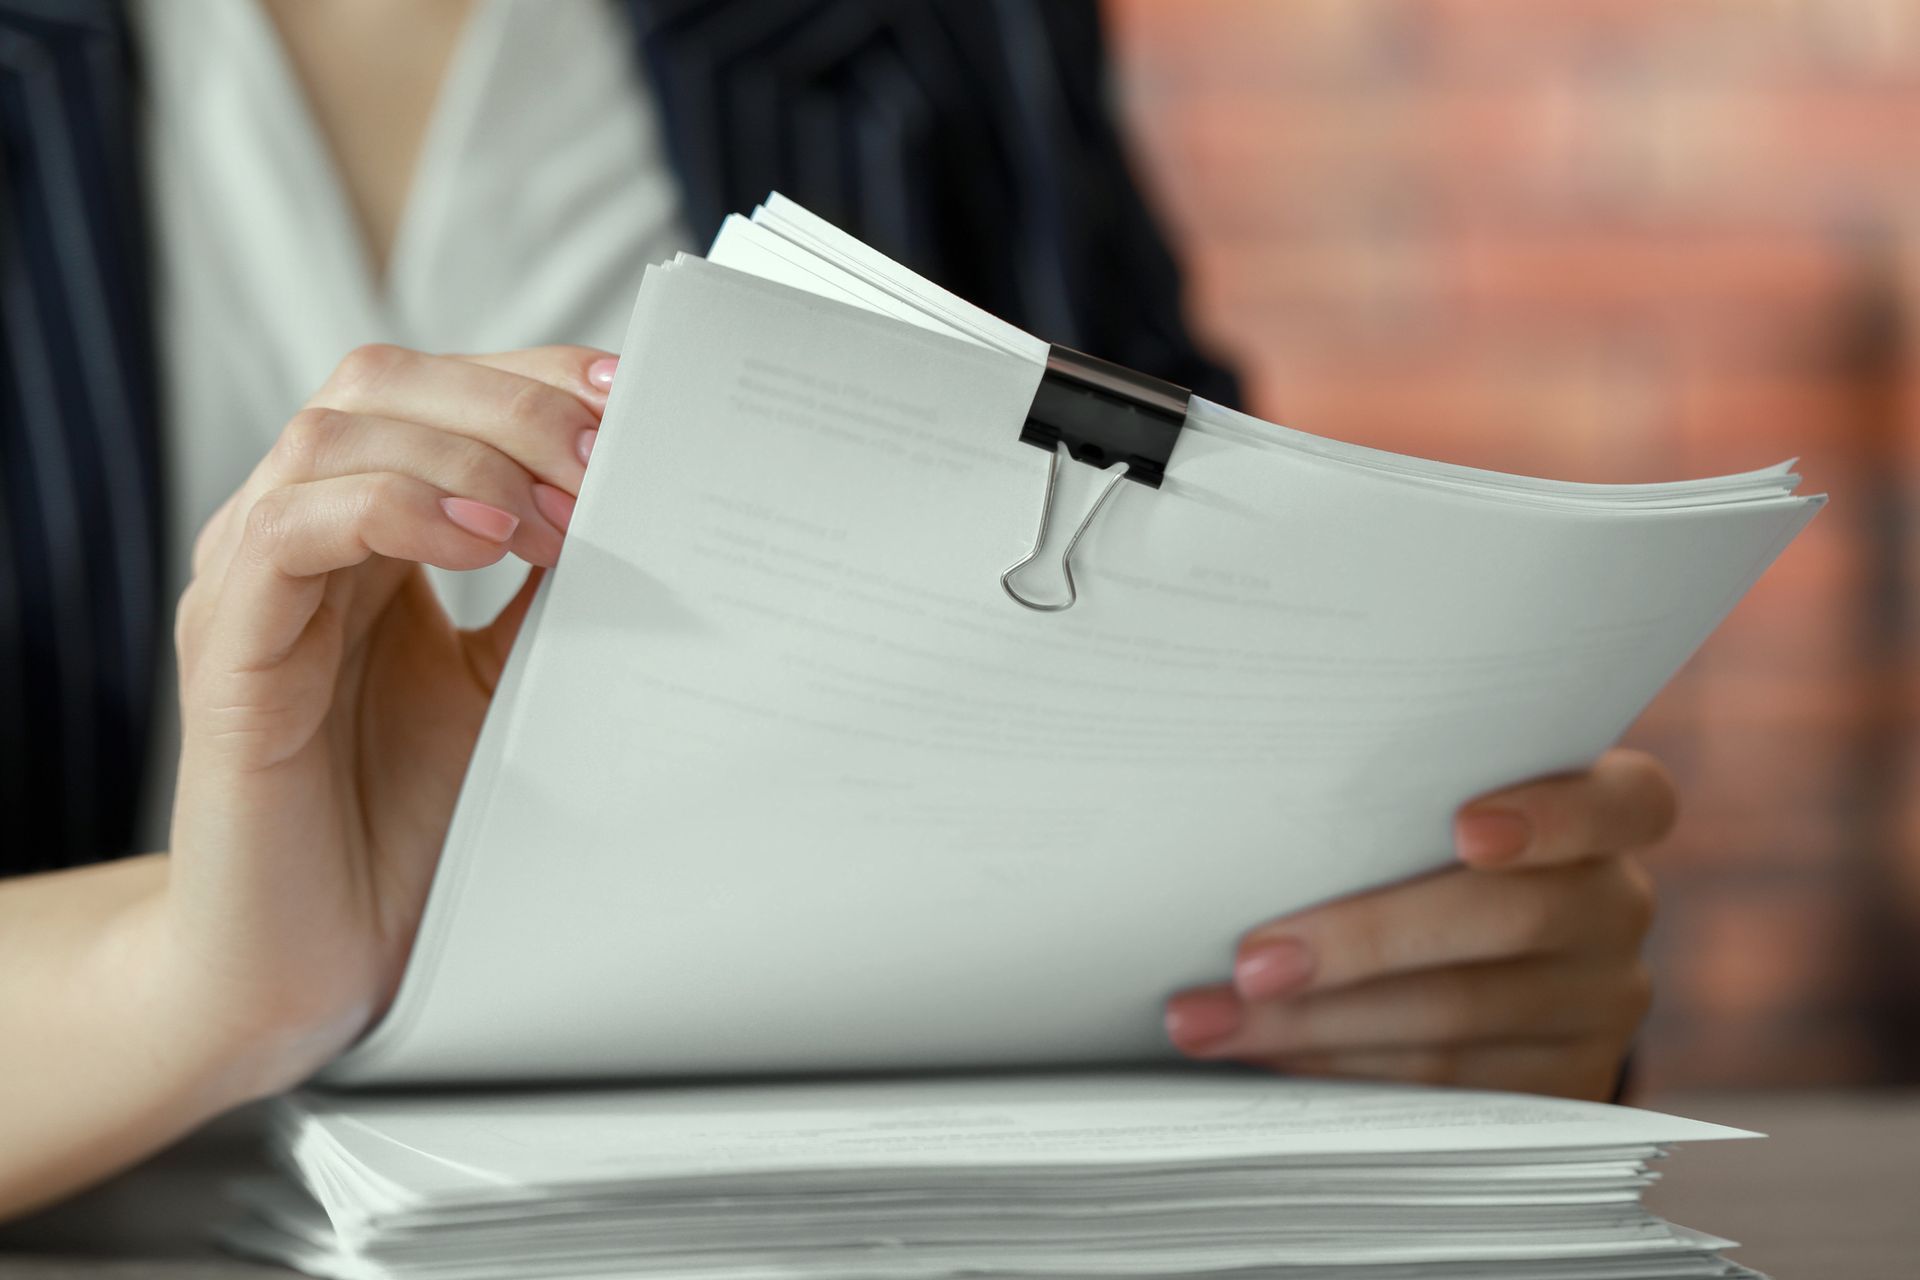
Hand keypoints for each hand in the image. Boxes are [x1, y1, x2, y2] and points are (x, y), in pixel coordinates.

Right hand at [140, 343, 616, 1100]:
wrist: (313, 964)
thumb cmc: (410, 827)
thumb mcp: (512, 688)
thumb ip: (556, 597)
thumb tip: (655, 506)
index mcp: (367, 533)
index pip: (437, 394)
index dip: (531, 377)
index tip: (632, 393)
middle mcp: (300, 537)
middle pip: (385, 386)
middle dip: (512, 402)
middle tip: (610, 452)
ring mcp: (254, 585)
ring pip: (336, 435)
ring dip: (467, 454)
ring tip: (562, 512)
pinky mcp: (230, 651)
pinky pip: (290, 532)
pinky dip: (393, 510)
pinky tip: (485, 545)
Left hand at [1163, 749, 1674, 1099]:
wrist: (1480, 953)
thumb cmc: (1420, 845)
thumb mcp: (1423, 808)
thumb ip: (1386, 805)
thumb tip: (1244, 823)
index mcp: (1606, 815)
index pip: (1628, 803)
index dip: (1554, 816)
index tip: (1466, 831)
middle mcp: (1615, 907)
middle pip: (1508, 920)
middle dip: (1363, 942)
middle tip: (1251, 963)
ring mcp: (1597, 1004)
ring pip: (1458, 1017)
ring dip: (1316, 1023)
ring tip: (1211, 1020)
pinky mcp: (1557, 1085)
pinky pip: (1442, 1086)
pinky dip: (1338, 1067)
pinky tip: (1262, 1053)